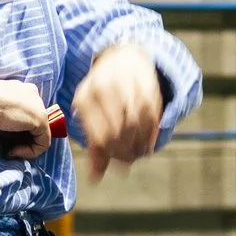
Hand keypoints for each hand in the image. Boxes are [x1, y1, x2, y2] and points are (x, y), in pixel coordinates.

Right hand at [0, 79, 51, 159]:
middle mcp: (32, 93)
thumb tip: (10, 137)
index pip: (26, 111)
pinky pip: (43, 142)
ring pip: (41, 133)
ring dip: (26, 147)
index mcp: (19, 88)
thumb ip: (6, 120)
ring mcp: (38, 105)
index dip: (18, 129)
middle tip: (9, 147)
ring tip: (10, 151)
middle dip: (24, 138)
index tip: (5, 139)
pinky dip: (31, 152)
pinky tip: (14, 152)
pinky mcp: (41, 119)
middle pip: (35, 121)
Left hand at [70, 43, 162, 181]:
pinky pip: (151, 119)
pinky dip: (151, 136)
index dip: (109, 156)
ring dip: (139, 147)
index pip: (99, 137)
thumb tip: (96, 178)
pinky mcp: (148, 89)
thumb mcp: (89, 112)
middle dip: (124, 153)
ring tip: (138, 155)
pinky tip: (148, 143)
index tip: (115, 164)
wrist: (124, 56)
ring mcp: (127, 88)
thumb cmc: (101, 92)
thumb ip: (93, 145)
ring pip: (135, 128)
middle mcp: (105, 90)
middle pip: (118, 135)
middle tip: (128, 161)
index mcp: (85, 97)